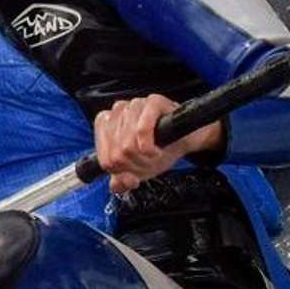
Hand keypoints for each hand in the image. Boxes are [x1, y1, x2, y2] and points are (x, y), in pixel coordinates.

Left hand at [92, 94, 221, 194]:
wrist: (185, 139)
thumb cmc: (159, 149)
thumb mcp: (137, 169)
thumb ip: (122, 180)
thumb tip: (117, 186)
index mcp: (106, 124)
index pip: (104, 158)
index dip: (121, 171)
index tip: (133, 173)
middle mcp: (118, 111)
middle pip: (116, 153)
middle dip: (135, 165)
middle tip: (148, 163)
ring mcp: (135, 105)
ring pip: (127, 144)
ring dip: (144, 158)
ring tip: (154, 156)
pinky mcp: (152, 102)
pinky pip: (142, 129)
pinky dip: (149, 146)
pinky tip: (156, 150)